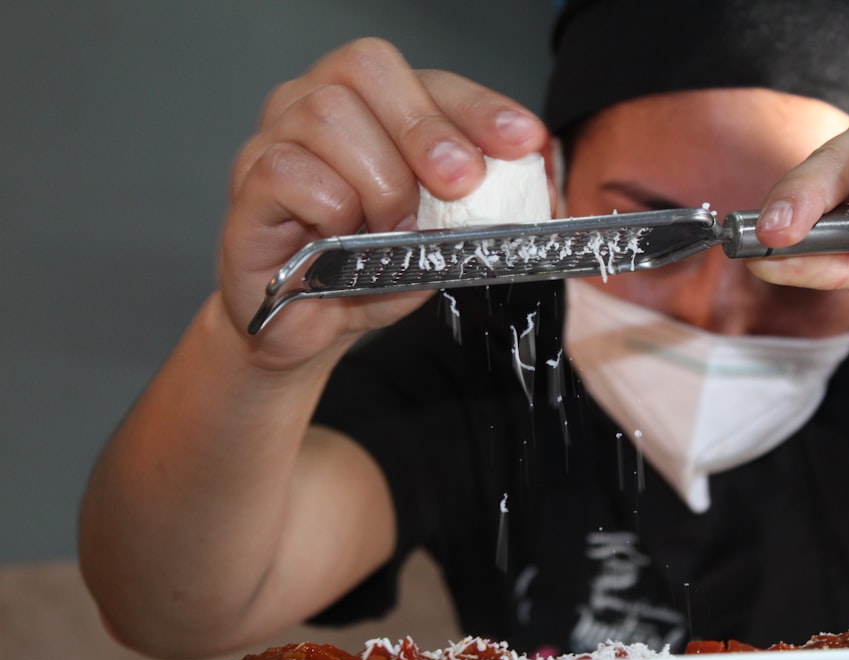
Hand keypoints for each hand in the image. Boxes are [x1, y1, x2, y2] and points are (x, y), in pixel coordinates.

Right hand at [219, 38, 548, 367]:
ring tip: (389, 230)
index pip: (430, 80)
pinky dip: (332, 209)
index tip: (523, 142)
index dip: (480, 108)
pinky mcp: (249, 183)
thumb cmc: (366, 271)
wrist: (305, 327)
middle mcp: (316, 103)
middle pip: (368, 68)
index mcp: (372, 106)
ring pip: (329, 116)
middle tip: (460, 184)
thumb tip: (515, 182)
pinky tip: (341, 239)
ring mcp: (275, 137)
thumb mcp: (435, 237)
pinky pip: (291, 170)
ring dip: (379, 182)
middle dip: (426, 128)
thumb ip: (468, 205)